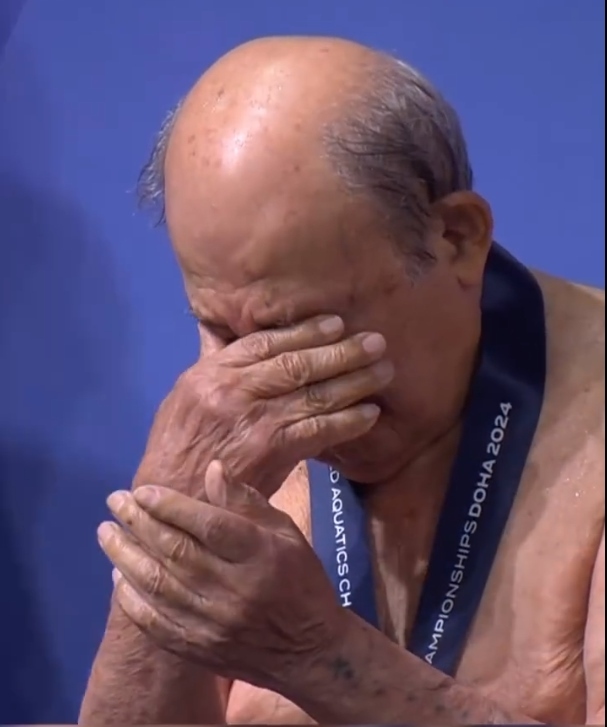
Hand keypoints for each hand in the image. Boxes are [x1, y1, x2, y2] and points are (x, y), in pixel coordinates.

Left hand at [98, 461, 345, 692]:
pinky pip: (156, 624)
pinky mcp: (200, 648)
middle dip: (139, 522)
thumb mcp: (285, 531)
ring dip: (126, 556)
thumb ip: (246, 502)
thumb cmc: (299, 579)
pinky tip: (117, 577)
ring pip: (159, 585)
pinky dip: (132, 600)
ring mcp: (214, 623)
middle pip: (176, 551)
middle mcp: (234, 589)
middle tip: (116, 501)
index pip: (208, 524)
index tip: (142, 490)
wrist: (310, 650)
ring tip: (106, 533)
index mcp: (260, 554)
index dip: (171, 505)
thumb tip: (211, 469)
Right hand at [144, 314, 392, 497]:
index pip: (267, 341)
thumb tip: (226, 333)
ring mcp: (255, 419)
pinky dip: (347, 421)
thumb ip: (213, 363)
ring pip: (313, 393)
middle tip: (376, 341)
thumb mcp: (184, 395)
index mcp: (214, 371)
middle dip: (341, 350)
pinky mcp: (271, 450)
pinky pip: (318, 430)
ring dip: (354, 381)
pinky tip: (370, 414)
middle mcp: (236, 388)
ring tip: (384, 370)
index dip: (306, 331)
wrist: (173, 498)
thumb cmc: (178, 446)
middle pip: (297, 363)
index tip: (336, 323)